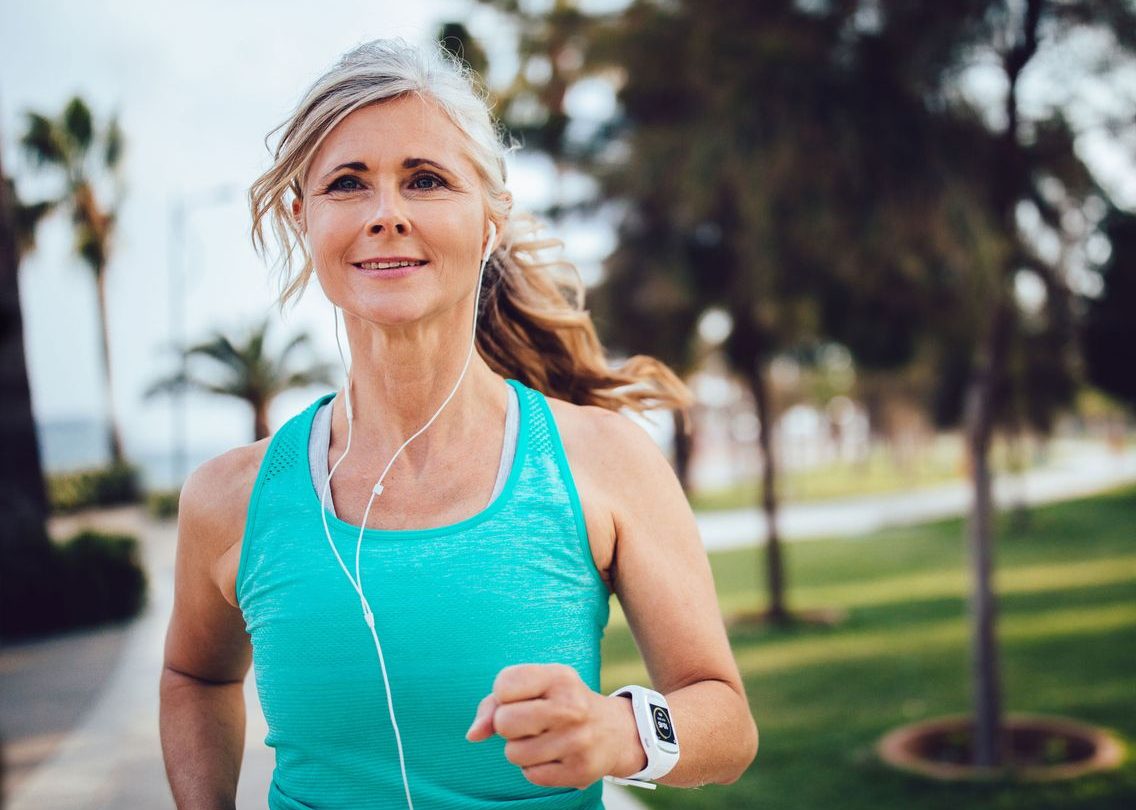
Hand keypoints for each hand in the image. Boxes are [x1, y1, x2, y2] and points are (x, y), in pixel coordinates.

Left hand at [465, 663, 642, 789]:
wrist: (614, 731)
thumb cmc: (559, 703)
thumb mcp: (535, 687)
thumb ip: (494, 704)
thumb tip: (473, 735)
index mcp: (559, 677)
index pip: (504, 685)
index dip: (503, 696)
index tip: (522, 697)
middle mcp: (571, 706)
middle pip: (504, 723)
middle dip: (508, 726)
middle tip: (530, 723)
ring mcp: (577, 740)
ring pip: (513, 753)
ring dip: (521, 750)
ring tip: (543, 739)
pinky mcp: (579, 771)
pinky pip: (530, 775)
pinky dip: (535, 768)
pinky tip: (554, 755)